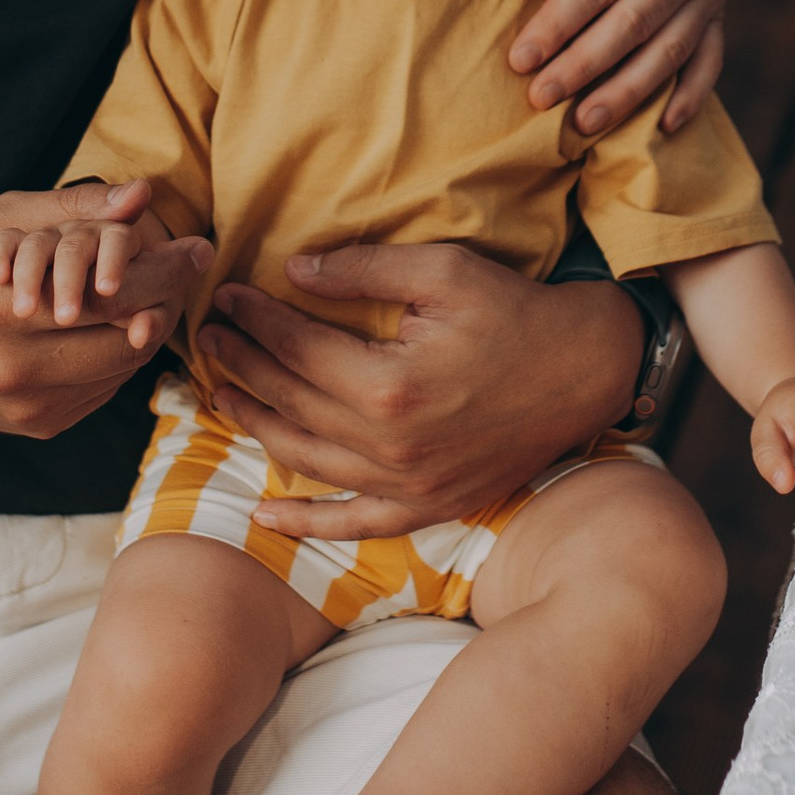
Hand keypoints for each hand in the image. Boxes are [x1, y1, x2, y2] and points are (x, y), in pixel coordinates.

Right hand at [0, 182, 208, 435]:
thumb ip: (72, 209)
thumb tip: (142, 196)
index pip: (106, 296)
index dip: (162, 271)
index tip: (195, 246)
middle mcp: (8, 370)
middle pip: (125, 339)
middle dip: (166, 299)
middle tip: (188, 266)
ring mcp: (22, 407)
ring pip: (122, 370)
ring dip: (147, 329)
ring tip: (158, 291)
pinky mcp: (34, 427)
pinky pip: (103, 390)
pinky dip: (119, 357)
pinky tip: (118, 326)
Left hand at [203, 246, 640, 535]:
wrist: (585, 372)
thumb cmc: (516, 313)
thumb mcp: (443, 271)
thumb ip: (362, 270)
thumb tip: (293, 269)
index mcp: (390, 385)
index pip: (297, 349)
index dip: (256, 319)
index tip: (229, 296)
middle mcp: (391, 447)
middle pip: (291, 401)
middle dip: (242, 363)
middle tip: (209, 335)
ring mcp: (408, 486)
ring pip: (306, 459)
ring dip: (255, 425)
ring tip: (221, 394)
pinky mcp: (428, 508)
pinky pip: (355, 525)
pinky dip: (307, 524)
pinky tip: (264, 517)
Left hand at [513, 0, 727, 138]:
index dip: (559, 23)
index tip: (520, 57)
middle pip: (633, 24)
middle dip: (584, 65)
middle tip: (539, 97)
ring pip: (670, 50)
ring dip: (628, 92)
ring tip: (583, 124)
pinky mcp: (720, 7)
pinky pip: (711, 58)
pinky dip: (692, 94)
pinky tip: (666, 127)